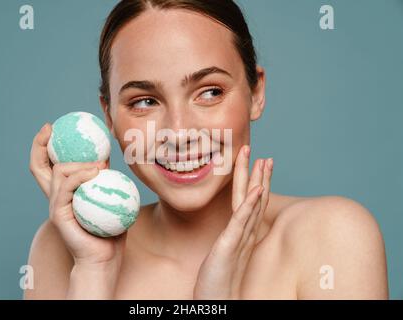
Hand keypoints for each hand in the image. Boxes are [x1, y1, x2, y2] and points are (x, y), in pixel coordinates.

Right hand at [29, 123, 122, 265]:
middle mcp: (56, 196)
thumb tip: (105, 157)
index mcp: (65, 191)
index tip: (54, 127)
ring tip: (98, 164)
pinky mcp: (59, 214)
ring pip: (57, 171)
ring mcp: (55, 204)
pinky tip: (96, 172)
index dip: (46, 145)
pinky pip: (66, 187)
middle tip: (50, 128)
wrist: (104, 258)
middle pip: (37, 165)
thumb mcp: (108, 197)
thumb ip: (103, 178)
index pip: (49, 164)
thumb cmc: (109, 230)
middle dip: (39, 144)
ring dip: (78, 162)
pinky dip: (80, 175)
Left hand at [193, 145, 273, 299]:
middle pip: (255, 199)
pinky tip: (256, 189)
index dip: (258, 183)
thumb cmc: (219, 280)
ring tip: (263, 161)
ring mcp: (239, 237)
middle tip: (264, 155)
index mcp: (243, 233)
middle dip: (259, 175)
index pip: (252, 203)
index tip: (260, 164)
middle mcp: (245, 233)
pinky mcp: (230, 244)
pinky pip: (241, 220)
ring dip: (258, 181)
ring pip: (251, 203)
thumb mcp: (225, 253)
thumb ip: (232, 239)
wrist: (218, 300)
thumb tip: (232, 231)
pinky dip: (249, 203)